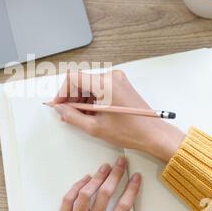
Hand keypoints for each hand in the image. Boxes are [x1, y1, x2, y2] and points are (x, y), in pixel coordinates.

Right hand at [52, 71, 184, 161]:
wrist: (153, 134)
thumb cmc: (130, 131)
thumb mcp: (95, 127)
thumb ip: (72, 116)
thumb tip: (59, 109)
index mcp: (105, 84)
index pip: (74, 78)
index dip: (62, 91)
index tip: (58, 104)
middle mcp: (111, 76)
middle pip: (81, 81)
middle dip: (71, 97)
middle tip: (66, 113)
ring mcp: (117, 79)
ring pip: (89, 84)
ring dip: (81, 99)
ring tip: (79, 116)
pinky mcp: (120, 84)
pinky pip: (99, 87)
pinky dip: (91, 98)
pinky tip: (90, 113)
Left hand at [52, 157, 149, 210]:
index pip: (123, 208)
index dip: (131, 190)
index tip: (135, 178)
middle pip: (106, 196)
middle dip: (115, 177)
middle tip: (120, 164)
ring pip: (87, 195)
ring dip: (97, 178)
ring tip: (104, 168)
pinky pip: (68, 200)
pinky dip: (76, 187)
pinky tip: (85, 179)